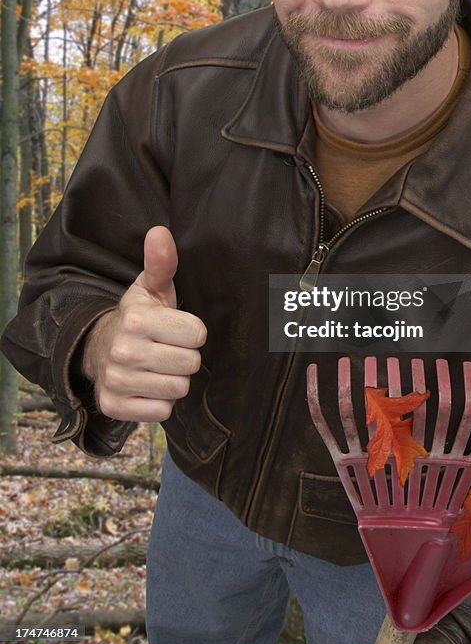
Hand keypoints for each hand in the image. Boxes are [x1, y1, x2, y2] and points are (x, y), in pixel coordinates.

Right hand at [82, 226, 206, 421]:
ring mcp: (117, 381)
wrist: (99, 348)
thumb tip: (160, 232)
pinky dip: (160, 402)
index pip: (197, 334)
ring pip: (179, 389)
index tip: (175, 329)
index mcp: (137, 319)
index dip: (192, 332)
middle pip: (191, 364)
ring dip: (173, 380)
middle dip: (185, 357)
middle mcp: (123, 350)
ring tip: (157, 366)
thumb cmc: (138, 317)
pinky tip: (147, 385)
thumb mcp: (151, 288)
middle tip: (167, 349)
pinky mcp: (114, 406)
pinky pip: (162, 412)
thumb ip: (161, 262)